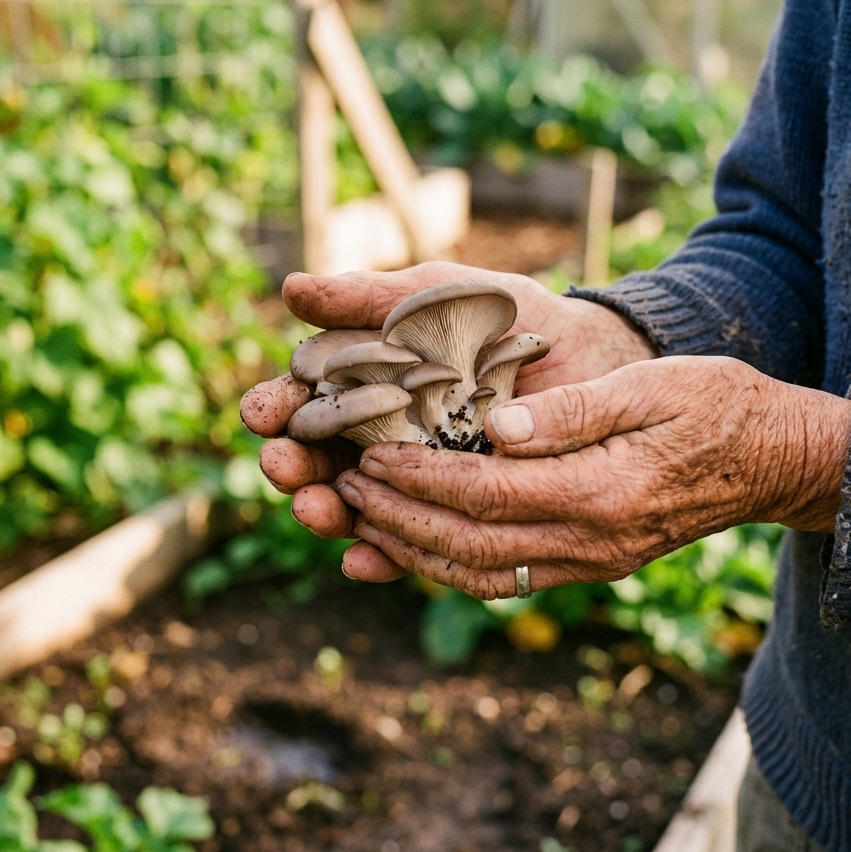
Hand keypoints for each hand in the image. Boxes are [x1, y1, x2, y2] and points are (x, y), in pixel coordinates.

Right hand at [239, 262, 655, 580]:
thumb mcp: (437, 296)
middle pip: (318, 459)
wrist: (588, 351)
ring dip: (329, 512)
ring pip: (356, 504)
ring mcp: (416, 475)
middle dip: (294, 466)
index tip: (262, 412)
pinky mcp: (454, 509)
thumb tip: (291, 292)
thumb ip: (371, 297)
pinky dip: (383, 554)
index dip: (279, 407)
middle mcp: (380, 432)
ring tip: (317, 509)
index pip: (306, 400)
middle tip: (283, 466)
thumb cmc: (508, 315)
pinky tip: (364, 559)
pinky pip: (413, 540)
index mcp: (365, 381)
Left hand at [331, 356, 850, 596]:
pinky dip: (454, 566)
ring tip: (363, 520)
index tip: (369, 453)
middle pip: (472, 543)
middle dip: (399, 517)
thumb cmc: (716, 406)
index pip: (487, 492)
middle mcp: (592, 541)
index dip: (420, 475)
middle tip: (344, 487)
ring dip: (416, 551)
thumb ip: (574, 410)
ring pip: (483, 573)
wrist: (774, 459)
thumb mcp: (653, 387)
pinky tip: (418, 544)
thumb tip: (498, 426)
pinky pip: (510, 578)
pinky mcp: (592, 562)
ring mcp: (593, 561)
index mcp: (601, 491)